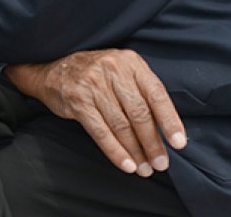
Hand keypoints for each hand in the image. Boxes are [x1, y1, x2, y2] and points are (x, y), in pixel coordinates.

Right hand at [5, 49, 185, 176]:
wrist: (51, 70)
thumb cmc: (95, 75)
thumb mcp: (121, 72)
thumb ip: (141, 92)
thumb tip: (165, 130)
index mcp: (130, 62)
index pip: (156, 95)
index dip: (170, 121)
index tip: (179, 143)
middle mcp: (112, 70)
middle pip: (139, 113)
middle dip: (152, 143)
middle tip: (160, 164)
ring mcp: (93, 85)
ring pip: (121, 125)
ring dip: (135, 151)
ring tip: (144, 169)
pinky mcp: (78, 101)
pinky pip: (100, 131)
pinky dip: (115, 151)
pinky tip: (126, 165)